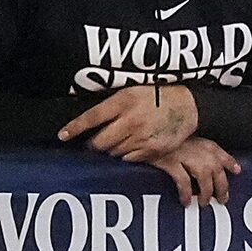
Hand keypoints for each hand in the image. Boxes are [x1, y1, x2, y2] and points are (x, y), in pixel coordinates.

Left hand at [61, 83, 199, 158]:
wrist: (189, 105)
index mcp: (124, 101)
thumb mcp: (132, 90)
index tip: (62, 135)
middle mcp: (131, 121)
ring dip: (111, 150)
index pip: (92, 117)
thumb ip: (112, 104)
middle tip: (95, 144)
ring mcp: (142, 138)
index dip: (75, 128)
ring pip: (114, 153)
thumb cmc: (158, 95)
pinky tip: (132, 148)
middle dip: (94, 145)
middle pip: (100, 142)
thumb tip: (90, 120)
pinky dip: (127, 156)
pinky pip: (130, 160)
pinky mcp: (152, 151)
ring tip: (118, 143)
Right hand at [151, 134, 238, 207]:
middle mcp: (196, 147)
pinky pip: (184, 181)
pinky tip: (186, 201)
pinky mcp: (170, 162)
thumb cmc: (162, 132)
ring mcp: (184, 154)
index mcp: (200, 140)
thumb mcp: (181, 136)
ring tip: (204, 203)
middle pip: (216, 169)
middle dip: (221, 186)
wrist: (144, 126)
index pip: (220, 152)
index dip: (230, 162)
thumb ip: (192, 144)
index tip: (237, 170)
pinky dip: (187, 193)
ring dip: (206, 192)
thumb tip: (201, 158)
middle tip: (222, 199)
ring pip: (204, 176)